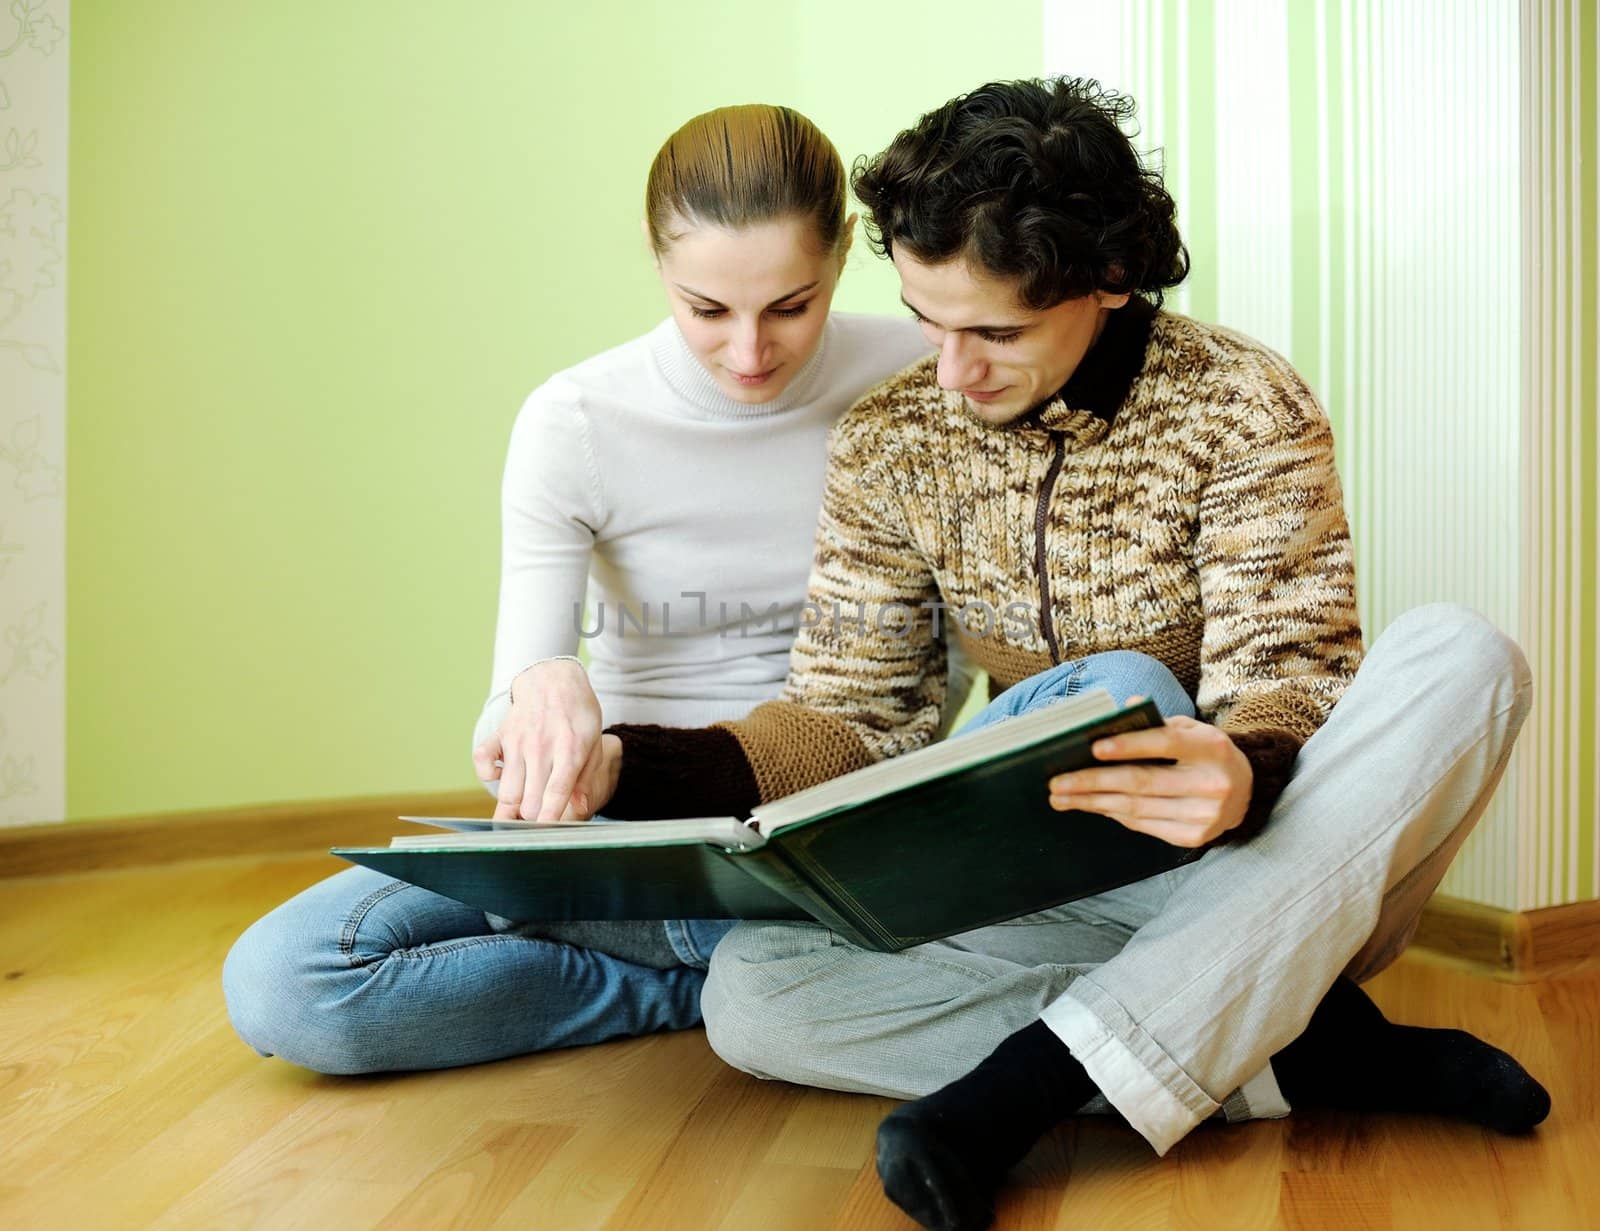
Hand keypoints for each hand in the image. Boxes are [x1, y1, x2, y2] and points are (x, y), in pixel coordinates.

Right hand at [471, 659, 608, 820]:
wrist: (554, 679)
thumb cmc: (578, 714)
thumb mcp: (593, 743)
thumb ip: (585, 778)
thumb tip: (579, 809)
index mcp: (569, 750)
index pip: (556, 792)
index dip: (550, 818)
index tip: (546, 834)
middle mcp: (541, 748)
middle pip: (528, 800)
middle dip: (533, 819)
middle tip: (538, 820)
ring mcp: (517, 741)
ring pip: (507, 792)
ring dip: (514, 805)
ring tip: (524, 803)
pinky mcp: (500, 735)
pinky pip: (482, 762)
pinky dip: (488, 775)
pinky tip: (503, 775)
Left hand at [1047, 699, 1252, 847]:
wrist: (1244, 792)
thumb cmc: (1204, 753)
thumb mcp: (1189, 729)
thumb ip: (1155, 721)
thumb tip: (1116, 713)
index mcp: (1211, 748)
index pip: (1165, 743)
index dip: (1129, 745)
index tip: (1093, 747)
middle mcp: (1211, 784)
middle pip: (1142, 782)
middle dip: (1093, 782)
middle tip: (1057, 782)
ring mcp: (1204, 816)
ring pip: (1136, 808)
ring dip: (1092, 803)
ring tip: (1061, 797)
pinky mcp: (1193, 838)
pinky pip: (1143, 825)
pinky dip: (1113, 814)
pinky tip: (1091, 806)